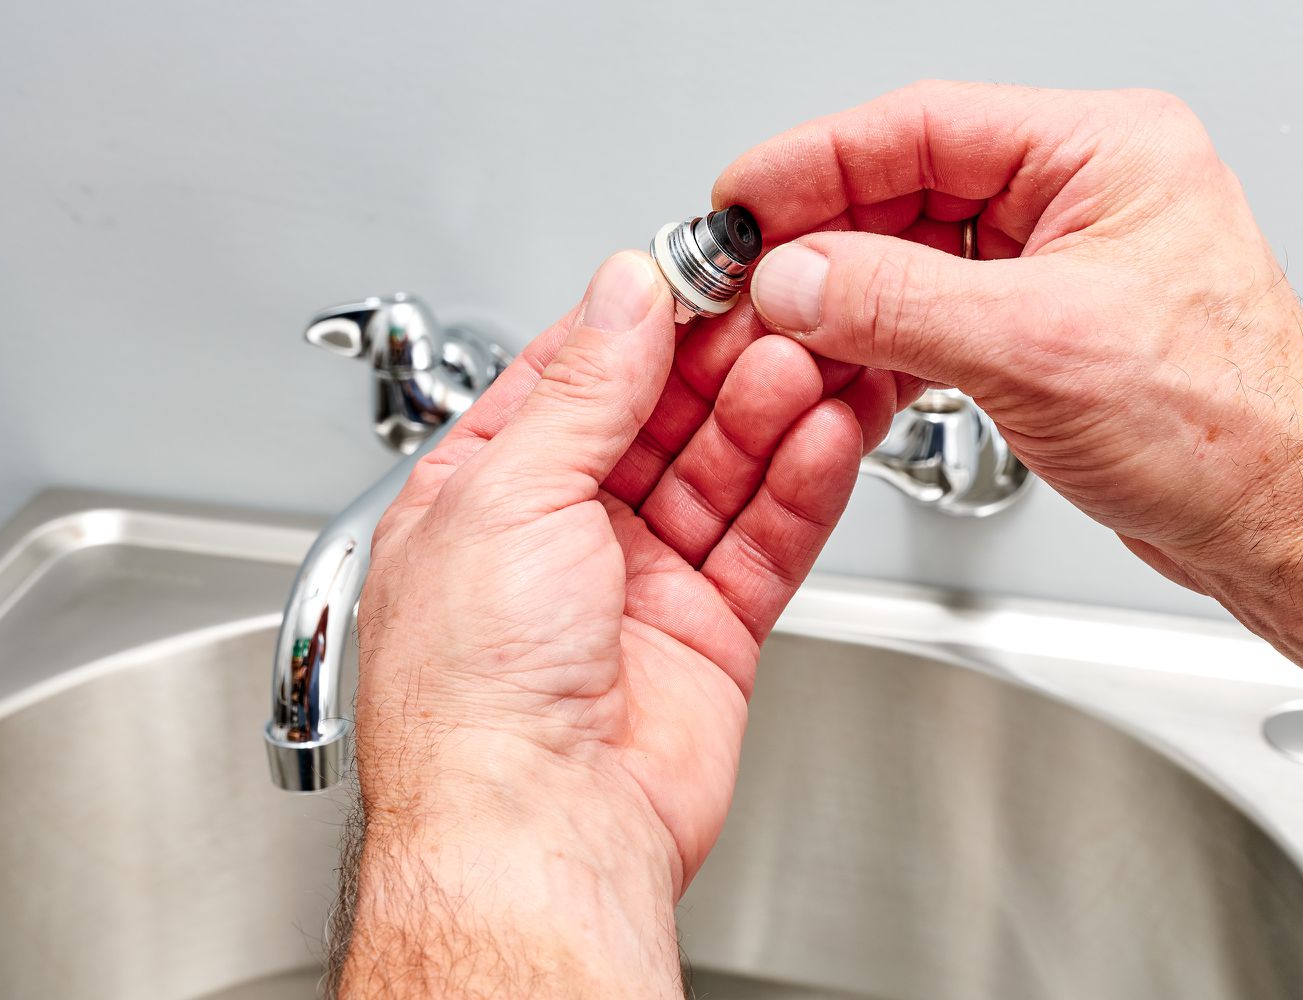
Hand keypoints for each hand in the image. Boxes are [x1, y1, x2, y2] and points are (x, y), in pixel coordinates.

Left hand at [338, 252, 897, 996]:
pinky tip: (830, 436)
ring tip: (818, 361)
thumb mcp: (509, 494)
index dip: (645, 323)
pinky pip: (764, 541)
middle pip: (662, 421)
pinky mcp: (708, 633)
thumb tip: (621, 297)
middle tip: (782, 312)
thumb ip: (581, 390)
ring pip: (722, 476)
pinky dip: (801, 487)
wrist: (538, 828)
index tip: (705, 272)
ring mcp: (639, 586)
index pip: (575, 379)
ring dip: (772, 416)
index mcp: (486, 497)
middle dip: (723, 365)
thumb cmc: (472, 695)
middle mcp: (563, 538)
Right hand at [716, 80, 1302, 591]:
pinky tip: (841, 373)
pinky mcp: (1044, 333)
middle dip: (821, 240)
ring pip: (915, 260)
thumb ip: (897, 303)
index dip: (816, 161)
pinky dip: (881, 348)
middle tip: (747, 279)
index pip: (924, 126)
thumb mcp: (1040, 347)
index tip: (743, 201)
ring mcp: (1059, 268)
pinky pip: (936, 320)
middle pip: (909, 190)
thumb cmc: (1228, 424)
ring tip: (780, 334)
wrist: (1282, 522)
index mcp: (1102, 154)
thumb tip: (795, 277)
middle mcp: (1080, 199)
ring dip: (843, 302)